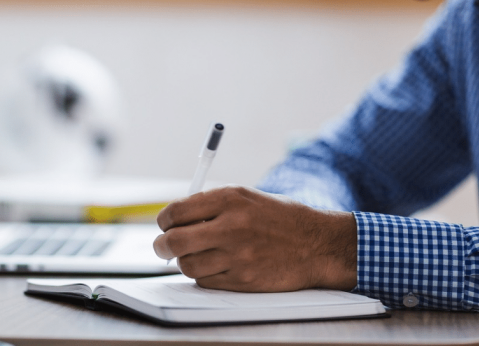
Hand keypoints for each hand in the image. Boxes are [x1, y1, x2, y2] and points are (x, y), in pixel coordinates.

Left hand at [153, 185, 356, 291]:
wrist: (317, 244)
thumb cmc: (279, 218)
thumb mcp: (246, 198)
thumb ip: (210, 205)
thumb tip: (174, 219)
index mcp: (230, 199)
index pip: (176, 211)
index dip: (164, 220)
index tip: (165, 225)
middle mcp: (231, 226)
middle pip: (174, 241)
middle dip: (162, 246)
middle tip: (163, 247)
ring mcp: (237, 255)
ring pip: (187, 265)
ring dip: (185, 262)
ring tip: (197, 255)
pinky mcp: (243, 280)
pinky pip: (205, 281)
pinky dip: (204, 275)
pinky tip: (217, 266)